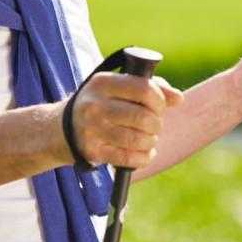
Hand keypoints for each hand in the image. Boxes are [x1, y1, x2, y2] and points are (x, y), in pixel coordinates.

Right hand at [68, 74, 182, 168]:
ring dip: (151, 140)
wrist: (62, 127)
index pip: (143, 88)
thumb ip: (152, 87)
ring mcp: (92, 130)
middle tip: (154, 124)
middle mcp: (95, 105)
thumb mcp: (120, 87)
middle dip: (156, 123)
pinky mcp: (93, 151)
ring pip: (137, 139)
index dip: (159, 99)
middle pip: (143, 117)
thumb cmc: (103, 102)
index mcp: (103, 83)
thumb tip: (179, 98)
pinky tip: (145, 152)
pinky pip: (129, 158)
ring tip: (149, 137)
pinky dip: (144, 157)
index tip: (159, 106)